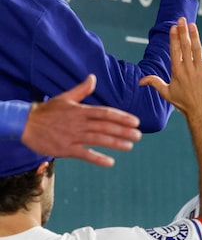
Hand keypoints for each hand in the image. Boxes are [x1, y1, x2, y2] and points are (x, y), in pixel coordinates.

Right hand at [20, 75, 140, 167]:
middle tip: (139, 135)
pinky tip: (110, 162)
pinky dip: (97, 158)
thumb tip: (93, 77)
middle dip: (123, 131)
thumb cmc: (47, 111)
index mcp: (80, 110)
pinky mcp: (65, 149)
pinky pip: (84, 154)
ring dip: (115, 143)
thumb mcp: (64, 98)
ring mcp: (73, 136)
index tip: (135, 121)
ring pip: (98, 139)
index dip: (121, 117)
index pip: (105, 113)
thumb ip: (81, 90)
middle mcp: (79, 123)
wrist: (24, 123)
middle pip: (105, 126)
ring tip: (130, 145)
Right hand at [139, 18, 201, 117]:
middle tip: (182, 19)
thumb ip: (154, 83)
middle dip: (183, 31)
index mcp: (176, 71)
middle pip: (185, 46)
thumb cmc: (183, 103)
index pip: (174, 50)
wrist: (201, 111)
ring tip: (193, 24)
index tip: (173, 27)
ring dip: (195, 36)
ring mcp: (200, 70)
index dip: (174, 38)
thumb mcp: (166, 93)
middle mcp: (188, 68)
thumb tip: (140, 80)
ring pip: (197, 49)